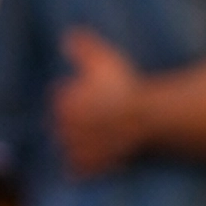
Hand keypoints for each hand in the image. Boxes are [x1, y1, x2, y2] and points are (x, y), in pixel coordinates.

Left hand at [53, 29, 149, 176]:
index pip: (59, 99)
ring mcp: (77, 148)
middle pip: (61, 125)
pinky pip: (77, 171)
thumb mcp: (104, 60)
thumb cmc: (125, 87)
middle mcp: (65, 127)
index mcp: (63, 102)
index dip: (74, 96)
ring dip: (74, 145)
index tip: (89, 96)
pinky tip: (87, 165)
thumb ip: (83, 46)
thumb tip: (67, 35)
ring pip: (66, 148)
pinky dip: (80, 169)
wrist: (146, 118)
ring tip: (91, 141)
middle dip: (73, 122)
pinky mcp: (91, 166)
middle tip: (93, 119)